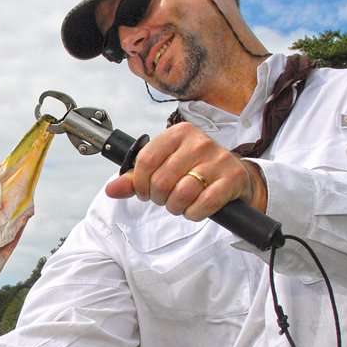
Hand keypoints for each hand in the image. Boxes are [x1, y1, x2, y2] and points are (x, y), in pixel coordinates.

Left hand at [104, 122, 267, 218]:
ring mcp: (218, 159)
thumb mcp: (164, 169)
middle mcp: (199, 142)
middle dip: (159, 198)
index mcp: (178, 133)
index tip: (145, 192)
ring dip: (177, 207)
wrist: (235, 177)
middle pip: (161, 181)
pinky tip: (196, 208)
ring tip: (181, 204)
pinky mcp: (232, 178)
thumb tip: (111, 190)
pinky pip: (204, 203)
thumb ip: (135, 179)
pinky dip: (194, 213)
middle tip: (167, 199)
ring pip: (182, 193)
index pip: (145, 160)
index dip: (140, 184)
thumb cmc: (193, 172)